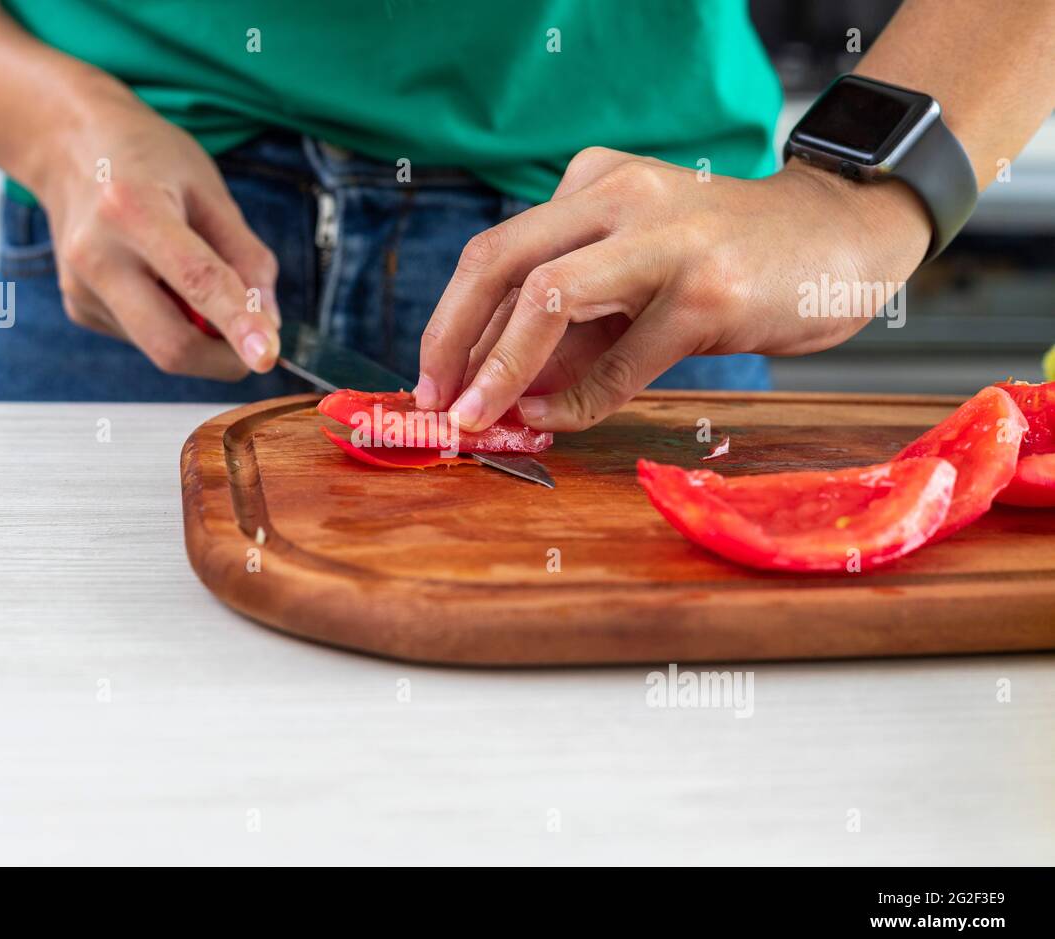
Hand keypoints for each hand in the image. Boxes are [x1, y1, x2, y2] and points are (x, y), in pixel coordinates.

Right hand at [35, 85, 279, 379]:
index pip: (198, 281)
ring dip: (198, 334)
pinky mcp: (78, 309)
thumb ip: (247, 257)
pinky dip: (170, 321)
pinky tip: (155, 277)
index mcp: (133, 209)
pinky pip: (144, 337)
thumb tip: (269, 323)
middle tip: (258, 343)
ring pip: (160, 347)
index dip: (238, 323)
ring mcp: (80, 289)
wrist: (68, 146)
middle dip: (225, 358)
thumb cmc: (149, 161)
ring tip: (188, 276)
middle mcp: (97, 255)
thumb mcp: (210, 191)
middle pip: (171, 344)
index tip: (267, 357)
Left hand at [414, 148, 932, 430]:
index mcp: (594, 183)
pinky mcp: (706, 291)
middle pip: (498, 260)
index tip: (432, 380)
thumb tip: (497, 390)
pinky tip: (554, 418)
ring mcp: (665, 239)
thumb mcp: (635, 278)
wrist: (841, 240)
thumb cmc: (728, 262)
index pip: (495, 251)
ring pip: (548, 299)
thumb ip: (571, 326)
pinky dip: (577, 400)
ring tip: (478, 419)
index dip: (450, 320)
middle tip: (437, 403)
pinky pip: (618, 361)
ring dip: (500, 371)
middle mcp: (621, 195)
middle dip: (451, 338)